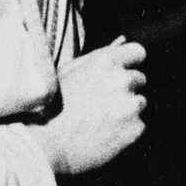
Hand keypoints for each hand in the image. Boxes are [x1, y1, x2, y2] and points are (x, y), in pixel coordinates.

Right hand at [33, 39, 146, 174]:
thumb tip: (121, 41)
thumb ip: (97, 57)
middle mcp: (121, 79)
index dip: (131, 63)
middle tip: (104, 104)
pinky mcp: (135, 128)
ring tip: (101, 121)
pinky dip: (127, 131)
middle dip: (127, 89)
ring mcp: (130, 104)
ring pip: (140, 103)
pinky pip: (139, 126)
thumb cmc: (51, 105)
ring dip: (127, 110)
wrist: (46, 144)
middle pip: (140, 79)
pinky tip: (105, 135)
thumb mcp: (69, 72)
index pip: (138, 52)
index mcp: (105, 61)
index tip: (123, 73)